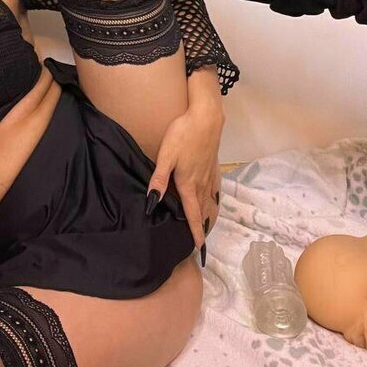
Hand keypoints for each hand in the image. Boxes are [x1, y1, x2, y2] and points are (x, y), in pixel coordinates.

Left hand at [145, 91, 225, 262]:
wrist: (207, 117)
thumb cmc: (183, 134)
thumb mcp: (166, 156)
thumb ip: (159, 180)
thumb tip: (152, 204)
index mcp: (188, 184)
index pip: (191, 214)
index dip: (194, 232)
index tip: (198, 249)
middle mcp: (201, 183)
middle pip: (202, 211)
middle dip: (201, 227)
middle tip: (200, 243)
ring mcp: (209, 174)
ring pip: (209, 201)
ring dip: (207, 215)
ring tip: (205, 227)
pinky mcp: (213, 165)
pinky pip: (214, 189)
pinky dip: (213, 200)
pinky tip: (213, 201)